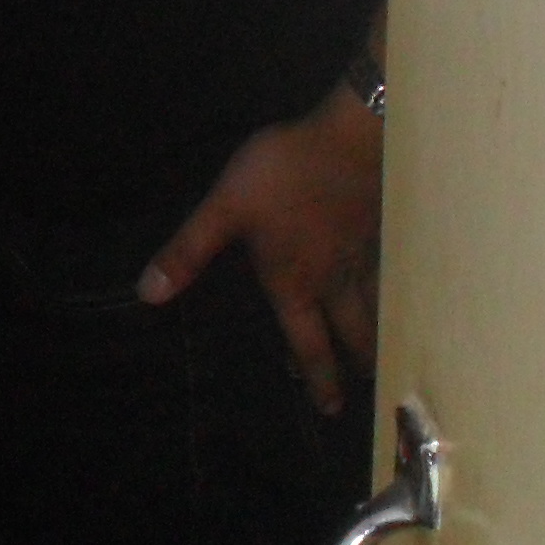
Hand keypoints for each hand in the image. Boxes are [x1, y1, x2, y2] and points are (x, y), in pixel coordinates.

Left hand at [138, 88, 384, 412]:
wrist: (353, 136)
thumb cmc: (285, 173)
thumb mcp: (225, 208)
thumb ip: (190, 251)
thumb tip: (149, 294)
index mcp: (296, 282)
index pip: (308, 342)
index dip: (318, 377)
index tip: (331, 408)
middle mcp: (336, 280)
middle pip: (355, 333)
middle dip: (359, 362)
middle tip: (367, 387)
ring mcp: (367, 257)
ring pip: (377, 308)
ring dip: (379, 334)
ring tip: (383, 354)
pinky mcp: (387, 232)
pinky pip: (393, 277)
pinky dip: (393, 296)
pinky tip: (396, 291)